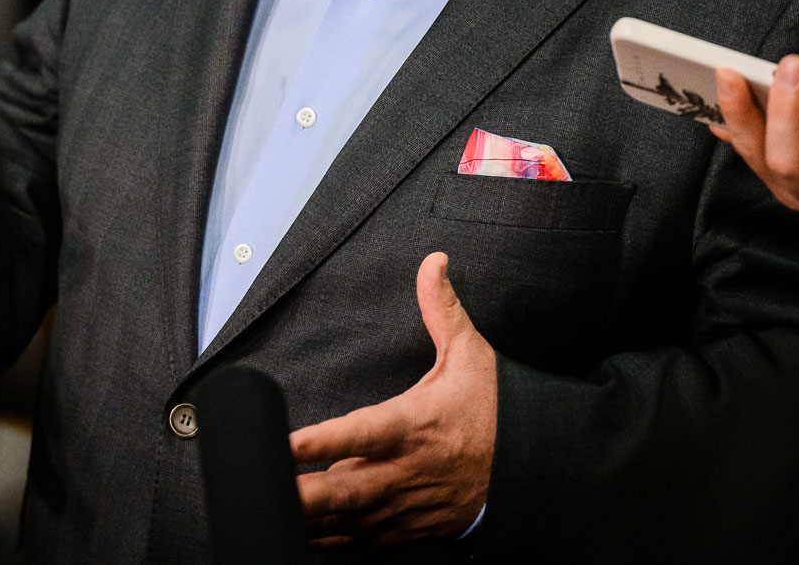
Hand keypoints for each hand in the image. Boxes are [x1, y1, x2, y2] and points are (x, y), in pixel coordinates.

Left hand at [288, 252, 496, 547]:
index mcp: (417, 424)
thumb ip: (442, 310)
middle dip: (304, 495)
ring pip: (351, 521)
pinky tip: (300, 534)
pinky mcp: (410, 527)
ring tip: (268, 512)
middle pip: (349, 489)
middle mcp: (409, 469)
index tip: (288, 442)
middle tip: (266, 489)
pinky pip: (364, 541)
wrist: (532, 467)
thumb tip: (433, 262)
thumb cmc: (492, 407)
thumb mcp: (471, 354)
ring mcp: (408, 504)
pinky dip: (331, 541)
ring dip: (310, 521)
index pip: (364, 432)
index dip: (324, 440)